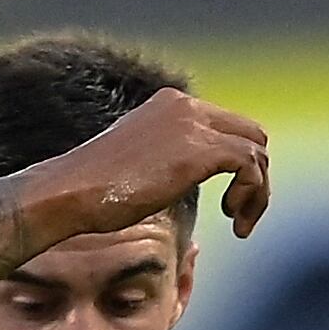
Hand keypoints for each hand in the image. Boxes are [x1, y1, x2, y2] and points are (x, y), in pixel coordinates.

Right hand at [31, 91, 274, 243]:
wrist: (71, 193)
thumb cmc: (92, 192)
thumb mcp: (138, 166)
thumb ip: (168, 160)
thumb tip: (183, 175)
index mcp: (169, 105)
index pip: (227, 126)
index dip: (237, 166)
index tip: (227, 203)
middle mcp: (184, 106)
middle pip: (250, 133)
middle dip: (255, 176)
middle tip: (239, 215)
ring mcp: (192, 125)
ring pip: (257, 149)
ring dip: (257, 191)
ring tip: (239, 223)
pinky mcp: (199, 150)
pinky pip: (250, 165)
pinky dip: (252, 195)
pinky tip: (233, 220)